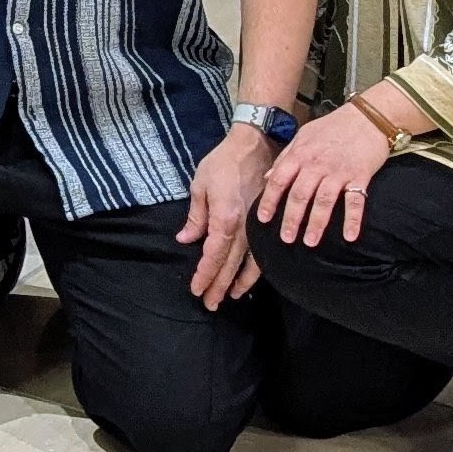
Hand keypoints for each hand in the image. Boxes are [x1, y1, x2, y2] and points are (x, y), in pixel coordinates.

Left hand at [178, 129, 273, 307]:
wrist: (256, 147)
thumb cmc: (223, 164)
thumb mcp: (200, 185)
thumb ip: (196, 216)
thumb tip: (186, 239)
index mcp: (225, 219)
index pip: (213, 256)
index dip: (204, 275)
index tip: (196, 290)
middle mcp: (244, 229)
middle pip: (230, 265)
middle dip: (218, 286)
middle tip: (209, 304)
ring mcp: (258, 228)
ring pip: (249, 264)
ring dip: (238, 283)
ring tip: (229, 297)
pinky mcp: (266, 224)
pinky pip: (263, 253)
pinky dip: (256, 270)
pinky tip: (250, 279)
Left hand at [257, 105, 392, 248]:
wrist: (366, 117)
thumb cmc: (331, 128)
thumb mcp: (302, 137)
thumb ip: (285, 157)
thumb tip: (268, 177)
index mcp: (300, 155)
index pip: (279, 180)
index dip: (270, 200)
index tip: (263, 219)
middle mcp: (316, 164)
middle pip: (300, 195)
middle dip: (291, 218)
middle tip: (286, 239)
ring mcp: (339, 171)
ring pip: (324, 200)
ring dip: (317, 223)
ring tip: (310, 242)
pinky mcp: (361, 176)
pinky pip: (356, 201)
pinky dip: (353, 219)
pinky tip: (349, 237)